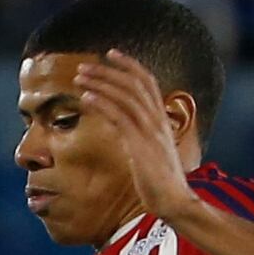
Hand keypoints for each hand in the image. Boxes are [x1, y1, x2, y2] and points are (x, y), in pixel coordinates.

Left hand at [74, 50, 195, 219]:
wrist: (174, 200)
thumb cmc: (161, 180)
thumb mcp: (152, 151)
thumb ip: (141, 136)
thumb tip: (125, 130)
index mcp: (162, 118)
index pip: (147, 82)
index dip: (129, 65)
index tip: (110, 54)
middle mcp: (158, 119)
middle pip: (133, 83)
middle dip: (108, 70)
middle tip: (85, 64)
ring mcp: (150, 131)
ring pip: (125, 96)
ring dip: (100, 83)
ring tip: (79, 76)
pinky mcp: (140, 145)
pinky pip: (119, 118)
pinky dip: (102, 104)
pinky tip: (86, 97)